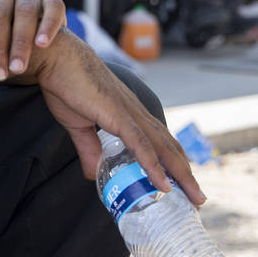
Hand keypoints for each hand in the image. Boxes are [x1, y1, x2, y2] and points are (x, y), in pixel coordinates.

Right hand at [33, 31, 205, 204]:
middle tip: (199, 199)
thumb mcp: (78, 124)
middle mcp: (136, 113)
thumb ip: (88, 148)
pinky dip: (153, 165)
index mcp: (130, 114)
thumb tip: (93, 175)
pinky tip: (164, 184)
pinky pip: (140, 144)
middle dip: (186, 174)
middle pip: (169, 148)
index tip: (185, 184)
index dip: (175, 162)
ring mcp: (129, 113)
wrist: (58, 57)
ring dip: (181, 174)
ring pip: (163, 148)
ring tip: (194, 197)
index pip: (161, 141)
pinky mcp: (117, 115)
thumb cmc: (66, 84)